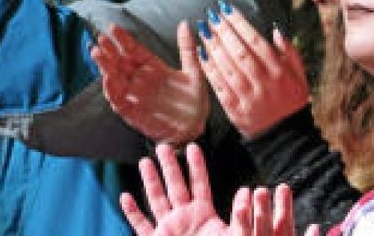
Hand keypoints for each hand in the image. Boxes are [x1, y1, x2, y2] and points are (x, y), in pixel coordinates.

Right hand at [92, 23, 207, 146]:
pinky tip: (107, 79)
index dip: (123, 39)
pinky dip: (111, 89)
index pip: (133, 50)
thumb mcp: (193, 71)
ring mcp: (135, 95)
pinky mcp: (133, 112)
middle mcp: (140, 79)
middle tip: (100, 38)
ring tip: (97, 54)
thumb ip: (187, 48)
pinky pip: (118, 100)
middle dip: (109, 50)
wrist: (195, 128)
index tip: (112, 27)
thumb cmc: (194, 101)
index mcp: (152, 67)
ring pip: (115, 78)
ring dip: (105, 66)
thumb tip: (184, 23)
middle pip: (120, 62)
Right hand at [120, 143, 309, 235]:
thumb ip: (242, 218)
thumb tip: (249, 192)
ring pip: (157, 200)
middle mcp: (185, 219)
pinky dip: (132, 213)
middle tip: (163, 145)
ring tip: (145, 161)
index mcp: (204, 217)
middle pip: (175, 187)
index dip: (196, 166)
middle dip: (169, 166)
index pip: (200, 185)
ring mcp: (169, 230)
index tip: (193, 146)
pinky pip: (141, 226)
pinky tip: (125, 197)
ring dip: (150, 181)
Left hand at [196, 2, 309, 139]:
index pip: (256, 41)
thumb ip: (289, 51)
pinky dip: (209, 68)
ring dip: (213, 45)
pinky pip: (219, 85)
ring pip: (227, 66)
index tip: (226, 8)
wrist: (286, 137)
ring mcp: (248, 96)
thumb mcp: (299, 75)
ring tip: (203, 29)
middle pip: (239, 51)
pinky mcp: (235, 109)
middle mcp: (264, 82)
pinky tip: (201, 53)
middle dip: (223, 31)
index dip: (239, 23)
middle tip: (211, 15)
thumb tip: (275, 29)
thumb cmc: (292, 101)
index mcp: (280, 72)